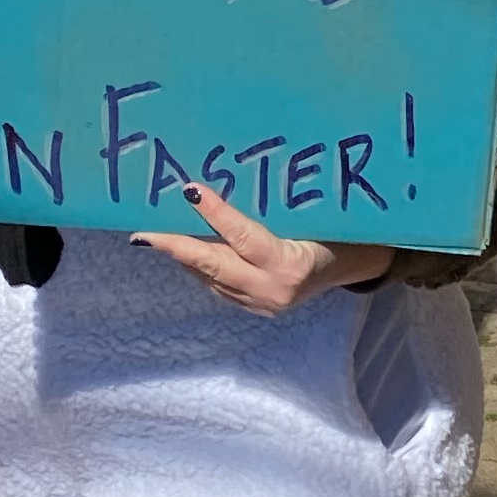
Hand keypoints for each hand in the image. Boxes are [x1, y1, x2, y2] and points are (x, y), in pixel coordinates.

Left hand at [138, 179, 395, 314]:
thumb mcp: (311, 216)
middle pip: (214, 266)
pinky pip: (217, 285)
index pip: (244, 236)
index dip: (215, 212)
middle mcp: (272, 290)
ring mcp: (261, 304)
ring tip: (157, 232)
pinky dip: (200, 265)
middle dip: (176, 246)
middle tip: (144, 232)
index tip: (189, 189)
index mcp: (291, 264)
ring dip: (184, 254)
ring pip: (211, 277)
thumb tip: (224, 187)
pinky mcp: (253, 309)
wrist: (351, 267)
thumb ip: (272, 210)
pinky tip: (187, 248)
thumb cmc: (334, 230)